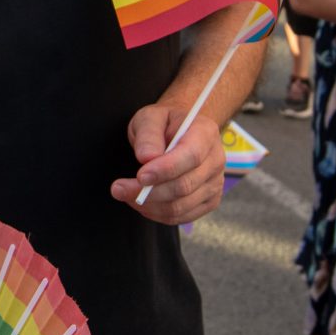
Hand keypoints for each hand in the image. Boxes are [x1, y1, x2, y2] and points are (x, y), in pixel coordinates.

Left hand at [111, 100, 227, 225]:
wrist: (179, 133)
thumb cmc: (163, 124)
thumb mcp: (150, 118)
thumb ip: (148, 135)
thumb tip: (146, 158)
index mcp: (205, 133)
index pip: (191, 156)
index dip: (165, 170)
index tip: (140, 176)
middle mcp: (216, 159)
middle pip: (184, 186)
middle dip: (148, 192)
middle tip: (119, 189)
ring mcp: (215, 183)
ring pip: (180, 206)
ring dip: (148, 205)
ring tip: (126, 193)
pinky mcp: (209, 201)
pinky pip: (181, 216)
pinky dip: (157, 214)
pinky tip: (142, 202)